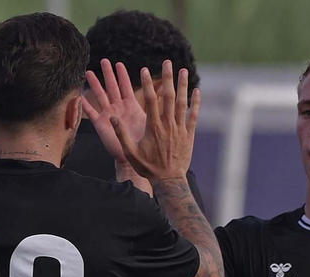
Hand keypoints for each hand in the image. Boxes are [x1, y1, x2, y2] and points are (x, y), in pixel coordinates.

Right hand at [82, 59, 144, 165]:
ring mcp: (110, 117)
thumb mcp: (148, 126)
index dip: (123, 76)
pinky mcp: (101, 126)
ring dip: (95, 85)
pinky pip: (92, 114)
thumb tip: (150, 97)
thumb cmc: (146, 146)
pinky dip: (85, 105)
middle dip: (108, 74)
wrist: (138, 163)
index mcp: (132, 109)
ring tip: (88, 72)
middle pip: (113, 88)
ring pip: (101, 97)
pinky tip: (78, 96)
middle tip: (104, 61)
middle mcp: (120, 110)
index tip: (119, 64)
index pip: (126, 88)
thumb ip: (146, 113)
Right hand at [112, 61, 199, 183]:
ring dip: (183, 86)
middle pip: (169, 96)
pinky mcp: (189, 135)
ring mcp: (179, 129)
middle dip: (168, 78)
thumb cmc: (148, 167)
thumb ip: (121, 134)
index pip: (149, 100)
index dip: (147, 83)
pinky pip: (193, 116)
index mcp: (153, 127)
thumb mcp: (130, 152)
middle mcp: (167, 124)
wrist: (168, 180)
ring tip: (183, 71)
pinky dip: (196, 103)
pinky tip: (197, 91)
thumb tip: (112, 118)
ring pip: (182, 103)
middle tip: (168, 62)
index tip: (144, 70)